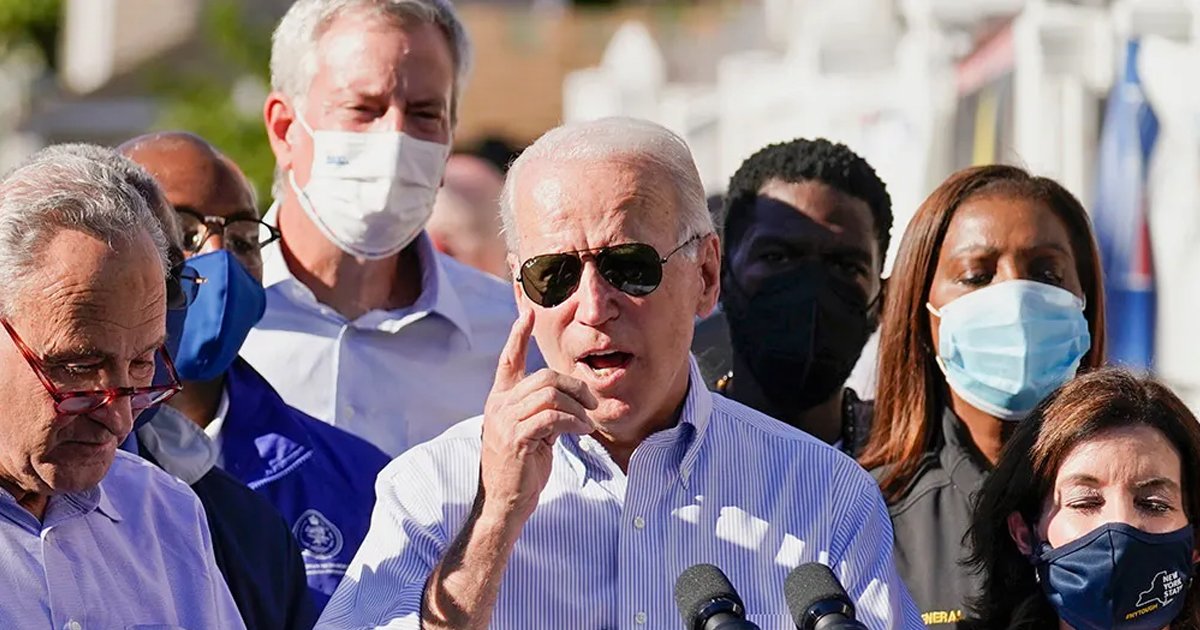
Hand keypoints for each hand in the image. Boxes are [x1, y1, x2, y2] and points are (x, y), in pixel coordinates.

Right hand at [478, 306, 596, 524]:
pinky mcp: (517, 438)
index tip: (527, 313)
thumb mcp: (529, 433)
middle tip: (592, 402)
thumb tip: (565, 400)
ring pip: (550, 394)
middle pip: (544, 377)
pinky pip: (552, 417)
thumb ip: (540, 412)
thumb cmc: (520, 469)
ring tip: (586, 422)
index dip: (517, 336)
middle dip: (575, 386)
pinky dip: (573, 422)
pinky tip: (581, 431)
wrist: (504, 503)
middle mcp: (498, 406)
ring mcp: (505, 421)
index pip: (507, 361)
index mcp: (499, 400)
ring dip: (577, 407)